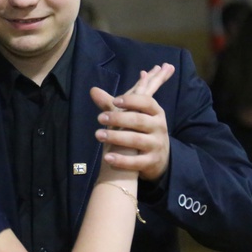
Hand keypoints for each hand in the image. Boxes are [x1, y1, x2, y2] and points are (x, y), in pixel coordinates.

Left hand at [90, 63, 174, 181]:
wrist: (158, 158)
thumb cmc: (141, 130)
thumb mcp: (133, 115)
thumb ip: (112, 104)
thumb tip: (93, 90)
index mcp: (156, 112)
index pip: (146, 102)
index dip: (131, 101)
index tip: (114, 101)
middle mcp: (159, 127)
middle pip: (139, 120)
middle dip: (118, 118)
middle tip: (99, 118)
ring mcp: (157, 145)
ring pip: (136, 140)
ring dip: (116, 137)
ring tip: (98, 135)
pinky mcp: (152, 162)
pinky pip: (136, 162)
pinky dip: (121, 160)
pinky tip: (106, 158)